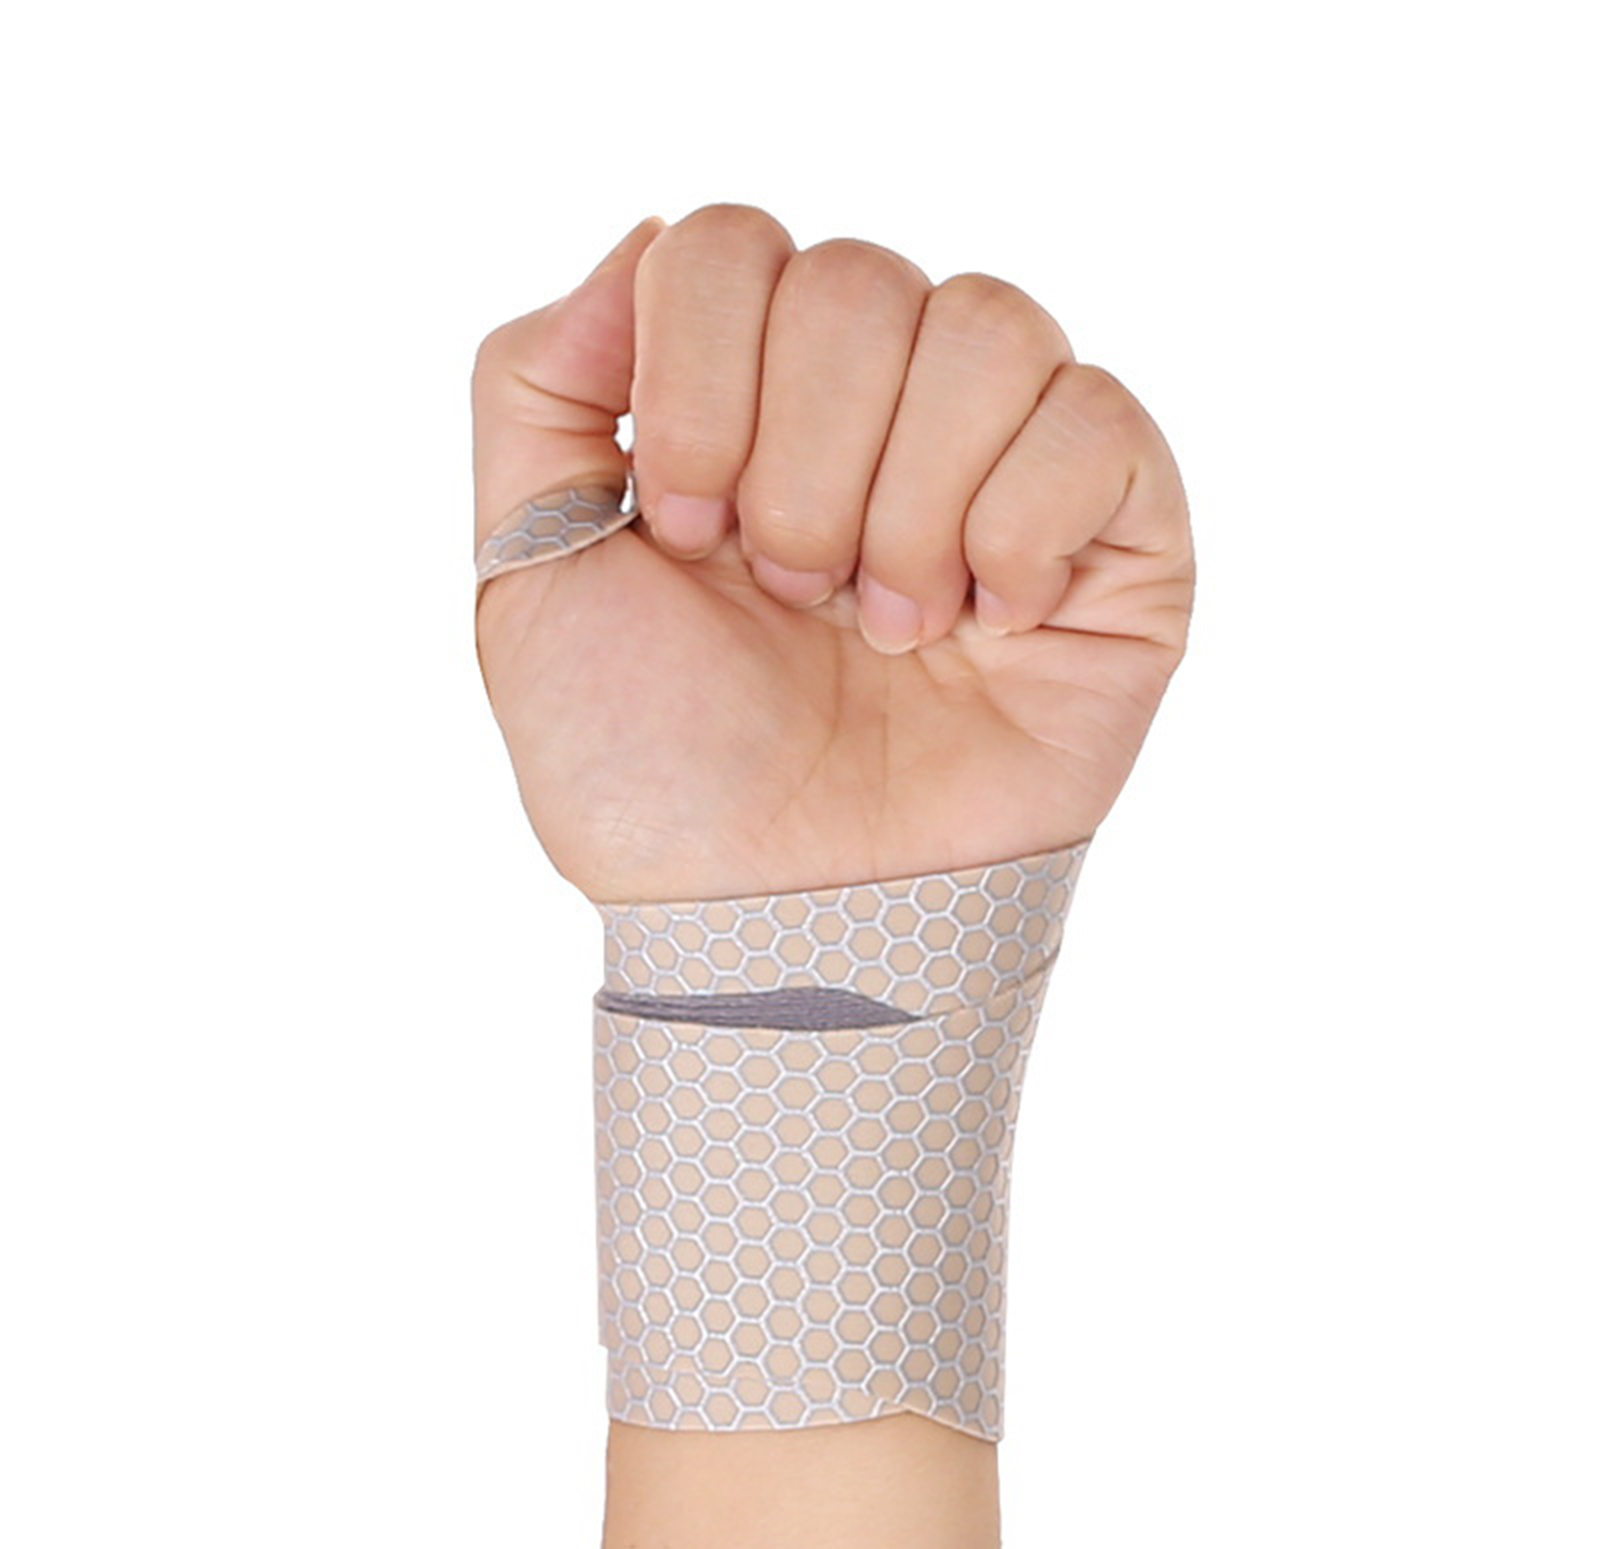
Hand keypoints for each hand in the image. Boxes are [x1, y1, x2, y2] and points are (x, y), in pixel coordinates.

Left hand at [472, 206, 1193, 902]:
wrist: (783, 921)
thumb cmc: (654, 772)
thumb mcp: (526, 573)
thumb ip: (536, 382)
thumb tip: (645, 236)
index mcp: (741, 405)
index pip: (730, 244)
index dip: (699, 377)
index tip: (683, 531)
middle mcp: (875, 415)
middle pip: (855, 277)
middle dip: (797, 463)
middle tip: (789, 594)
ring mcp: (999, 466)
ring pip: (985, 323)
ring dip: (907, 501)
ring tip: (888, 627)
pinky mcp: (1115, 537)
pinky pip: (1098, 418)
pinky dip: (1022, 526)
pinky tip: (988, 625)